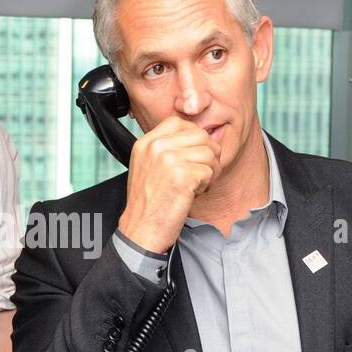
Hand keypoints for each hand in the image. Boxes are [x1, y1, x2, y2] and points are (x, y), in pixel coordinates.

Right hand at [118, 116, 222, 252]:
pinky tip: (194, 194)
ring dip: (210, 171)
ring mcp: (168, 159)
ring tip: (196, 185)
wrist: (141, 229)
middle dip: (208, 154)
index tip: (193, 156)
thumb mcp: (148, 166)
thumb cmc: (149, 202)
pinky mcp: (182, 176)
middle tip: (201, 173)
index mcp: (146, 142)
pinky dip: (207, 185)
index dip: (195, 138)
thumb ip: (165, 149)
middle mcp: (156, 146)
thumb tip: (199, 136)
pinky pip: (210, 171)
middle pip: (201, 135)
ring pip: (209, 153)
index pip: (180, 122)